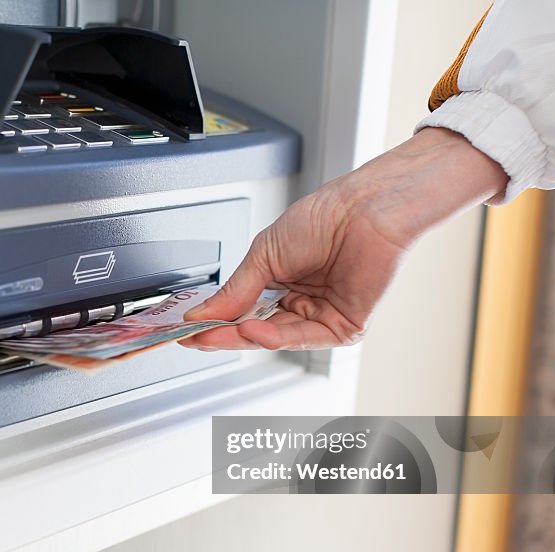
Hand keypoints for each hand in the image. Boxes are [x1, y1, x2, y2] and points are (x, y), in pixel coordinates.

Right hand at [180, 127, 507, 350]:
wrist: (366, 209)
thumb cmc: (326, 217)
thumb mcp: (264, 254)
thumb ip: (234, 291)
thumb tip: (204, 314)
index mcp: (280, 282)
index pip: (242, 311)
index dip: (215, 322)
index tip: (188, 328)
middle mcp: (300, 301)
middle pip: (256, 330)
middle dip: (224, 335)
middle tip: (196, 338)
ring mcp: (321, 315)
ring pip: (276, 338)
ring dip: (245, 337)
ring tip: (219, 333)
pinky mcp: (342, 326)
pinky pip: (303, 338)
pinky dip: (276, 337)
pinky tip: (253, 329)